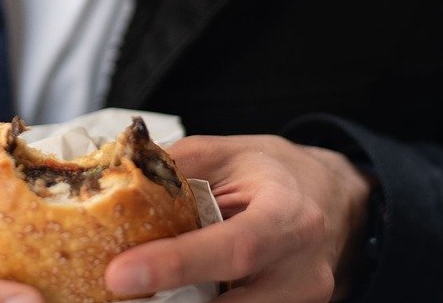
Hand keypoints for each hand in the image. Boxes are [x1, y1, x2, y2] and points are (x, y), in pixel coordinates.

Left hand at [104, 135, 371, 301]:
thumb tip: (109, 184)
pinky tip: (167, 298)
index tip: (118, 274)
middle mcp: (303, 271)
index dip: (175, 265)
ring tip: (137, 297)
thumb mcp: (225, 154)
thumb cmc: (274, 172)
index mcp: (287, 215)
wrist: (333, 199)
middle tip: (118, 296)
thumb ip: (173, 171)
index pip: (232, 248)